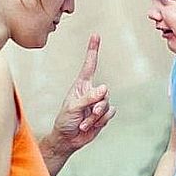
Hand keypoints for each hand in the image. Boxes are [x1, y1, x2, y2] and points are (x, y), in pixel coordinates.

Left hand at [51, 34, 115, 154]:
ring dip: (96, 116)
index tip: (95, 36)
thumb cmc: (65, 120)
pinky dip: (101, 121)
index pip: (89, 65)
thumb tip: (104, 88)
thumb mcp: (73, 107)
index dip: (93, 50)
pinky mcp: (103, 114)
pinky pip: (110, 113)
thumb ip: (88, 97)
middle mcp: (91, 91)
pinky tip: (90, 126)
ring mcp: (98, 103)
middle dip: (97, 104)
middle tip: (87, 112)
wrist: (68, 139)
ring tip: (84, 123)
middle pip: (104, 91)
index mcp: (81, 85)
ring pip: (107, 104)